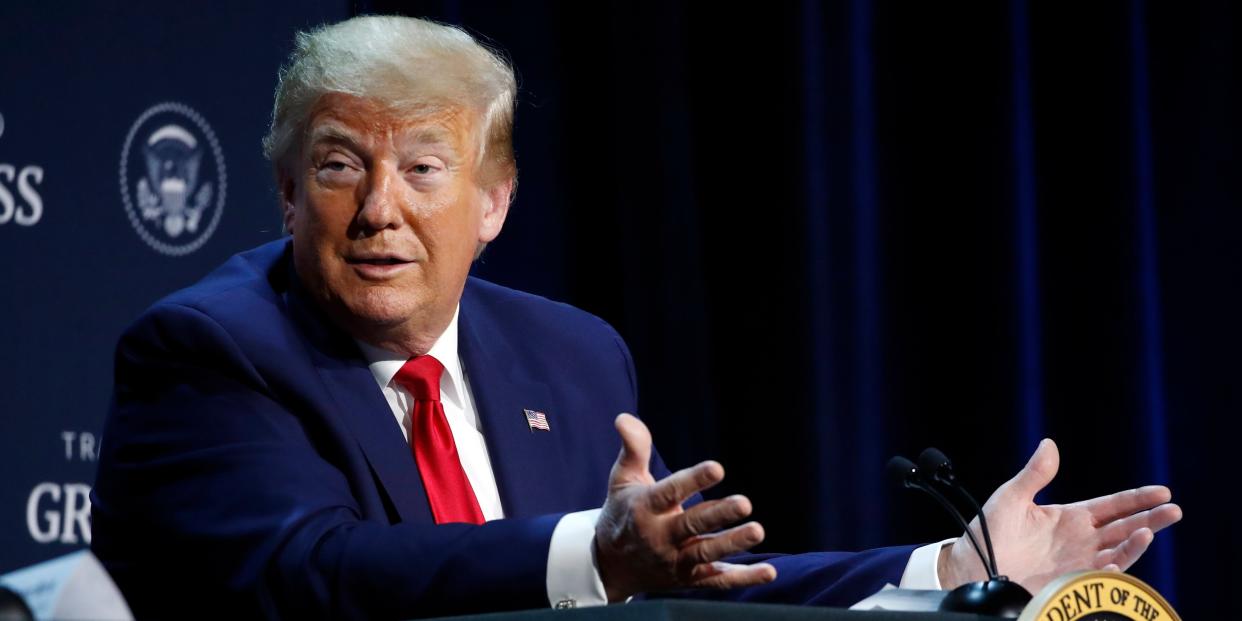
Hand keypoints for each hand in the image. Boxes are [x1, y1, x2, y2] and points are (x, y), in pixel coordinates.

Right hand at [593, 414, 776, 601]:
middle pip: (691, 525)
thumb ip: (634, 448)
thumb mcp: (623, 478)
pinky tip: (768, 572)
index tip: (718, 468)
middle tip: (744, 503)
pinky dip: (742, 577)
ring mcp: (674, 560)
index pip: (670, 492)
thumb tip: (625, 418)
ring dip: (732, 543)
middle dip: (718, 515)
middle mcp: (659, 536)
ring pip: (705, 553)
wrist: (610, 565)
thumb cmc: (623, 511)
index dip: (694, 480)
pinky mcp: (688, 578)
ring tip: (758, 530)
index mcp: (645, 508)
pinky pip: (716, 580)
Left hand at [938, 439, 1182, 592]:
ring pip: (1118, 551)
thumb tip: (1049, 443)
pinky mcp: (1072, 582)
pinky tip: (1122, 559)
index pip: (1112, 505)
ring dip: (1136, 543)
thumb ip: (1034, 475)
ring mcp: (1078, 561)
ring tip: (1148, 531)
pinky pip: (1101, 576)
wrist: (973, 565)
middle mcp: (1080, 539)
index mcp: (1070, 517)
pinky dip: (1115, 568)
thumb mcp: (1011, 497)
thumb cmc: (989, 531)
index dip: (1137, 499)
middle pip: (1124, 527)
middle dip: (1150, 519)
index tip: (1162, 492)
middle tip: (1173, 510)